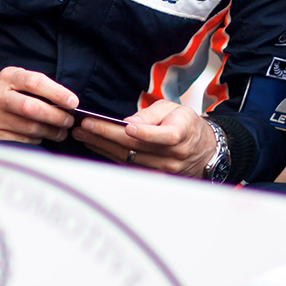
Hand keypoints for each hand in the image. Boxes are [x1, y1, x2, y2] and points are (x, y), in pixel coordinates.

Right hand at [0, 66, 77, 144]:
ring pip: (29, 129)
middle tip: (69, 121)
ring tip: (60, 131)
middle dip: (56, 116)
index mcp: (6, 77)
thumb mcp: (14, 79)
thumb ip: (36, 87)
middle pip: (32, 108)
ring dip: (50, 132)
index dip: (57, 93)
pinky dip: (35, 140)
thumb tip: (66, 103)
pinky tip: (41, 136)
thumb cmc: (0, 91)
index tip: (73, 102)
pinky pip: (20, 141)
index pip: (35, 82)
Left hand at [81, 99, 217, 175]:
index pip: (165, 136)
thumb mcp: (174, 109)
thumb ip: (152, 114)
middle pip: (137, 147)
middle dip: (107, 135)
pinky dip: (109, 155)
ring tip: (83, 134)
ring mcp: (163, 169)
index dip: (146, 132)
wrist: (202, 150)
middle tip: (85, 126)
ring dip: (102, 146)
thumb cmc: (184, 124)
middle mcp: (173, 155)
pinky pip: (128, 166)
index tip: (126, 126)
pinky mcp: (153, 176)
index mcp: (181, 133)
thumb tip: (128, 122)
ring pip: (128, 158)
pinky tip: (95, 145)